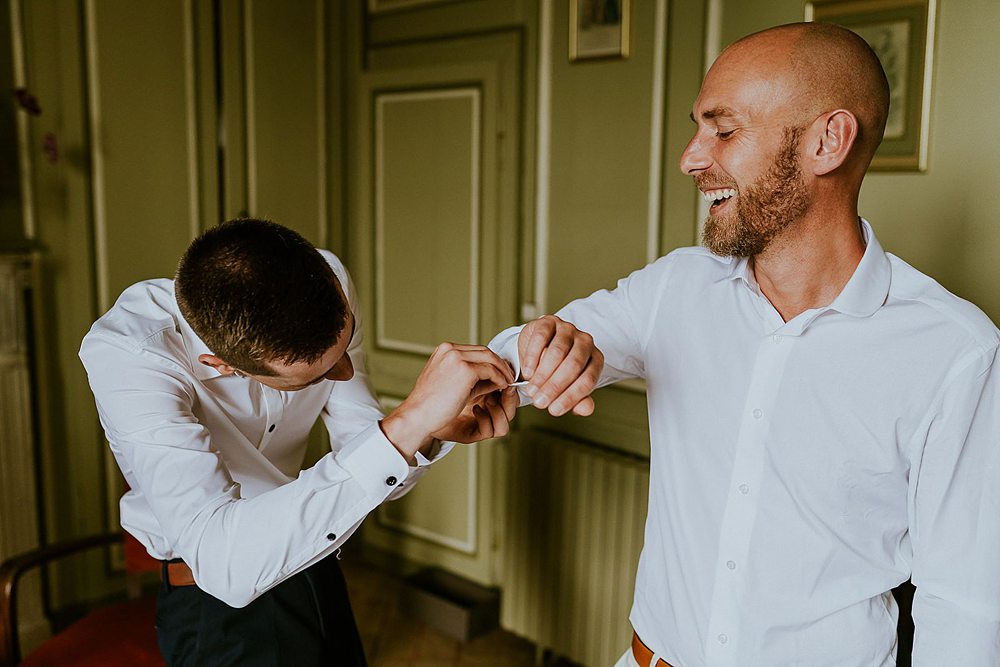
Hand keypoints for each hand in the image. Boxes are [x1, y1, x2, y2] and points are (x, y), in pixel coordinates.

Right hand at [381, 343, 514, 457]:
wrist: (418, 415)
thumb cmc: (430, 405)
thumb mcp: (450, 384)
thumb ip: (471, 378)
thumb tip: (495, 378)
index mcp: (444, 350)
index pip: (474, 350)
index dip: (489, 360)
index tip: (498, 371)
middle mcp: (450, 349)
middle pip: (484, 351)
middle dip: (499, 363)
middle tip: (508, 375)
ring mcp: (457, 358)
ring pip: (490, 358)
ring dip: (502, 370)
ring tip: (507, 381)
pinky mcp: (465, 370)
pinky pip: (491, 371)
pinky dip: (499, 378)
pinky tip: (502, 387)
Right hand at [517, 315, 602, 416]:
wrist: (539, 350)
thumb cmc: (557, 371)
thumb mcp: (568, 388)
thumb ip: (578, 400)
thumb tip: (586, 409)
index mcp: (595, 359)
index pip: (588, 379)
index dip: (570, 397)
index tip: (553, 410)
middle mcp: (585, 341)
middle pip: (573, 364)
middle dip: (555, 386)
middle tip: (539, 402)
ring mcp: (568, 329)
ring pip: (558, 351)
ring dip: (542, 374)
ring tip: (531, 390)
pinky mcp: (549, 322)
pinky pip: (541, 338)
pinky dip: (533, 357)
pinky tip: (527, 372)